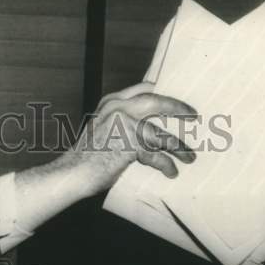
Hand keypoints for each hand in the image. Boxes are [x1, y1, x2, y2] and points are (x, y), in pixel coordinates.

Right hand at [57, 83, 197, 196]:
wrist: (71, 174)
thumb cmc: (86, 159)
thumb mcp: (102, 131)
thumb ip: (121, 124)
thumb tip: (148, 131)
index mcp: (110, 102)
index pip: (142, 90)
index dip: (160, 93)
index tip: (174, 98)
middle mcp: (118, 108)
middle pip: (157, 102)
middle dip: (178, 108)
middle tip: (193, 115)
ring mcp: (124, 124)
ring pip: (161, 135)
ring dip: (178, 147)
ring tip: (189, 156)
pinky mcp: (130, 144)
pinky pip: (156, 155)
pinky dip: (166, 165)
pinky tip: (171, 171)